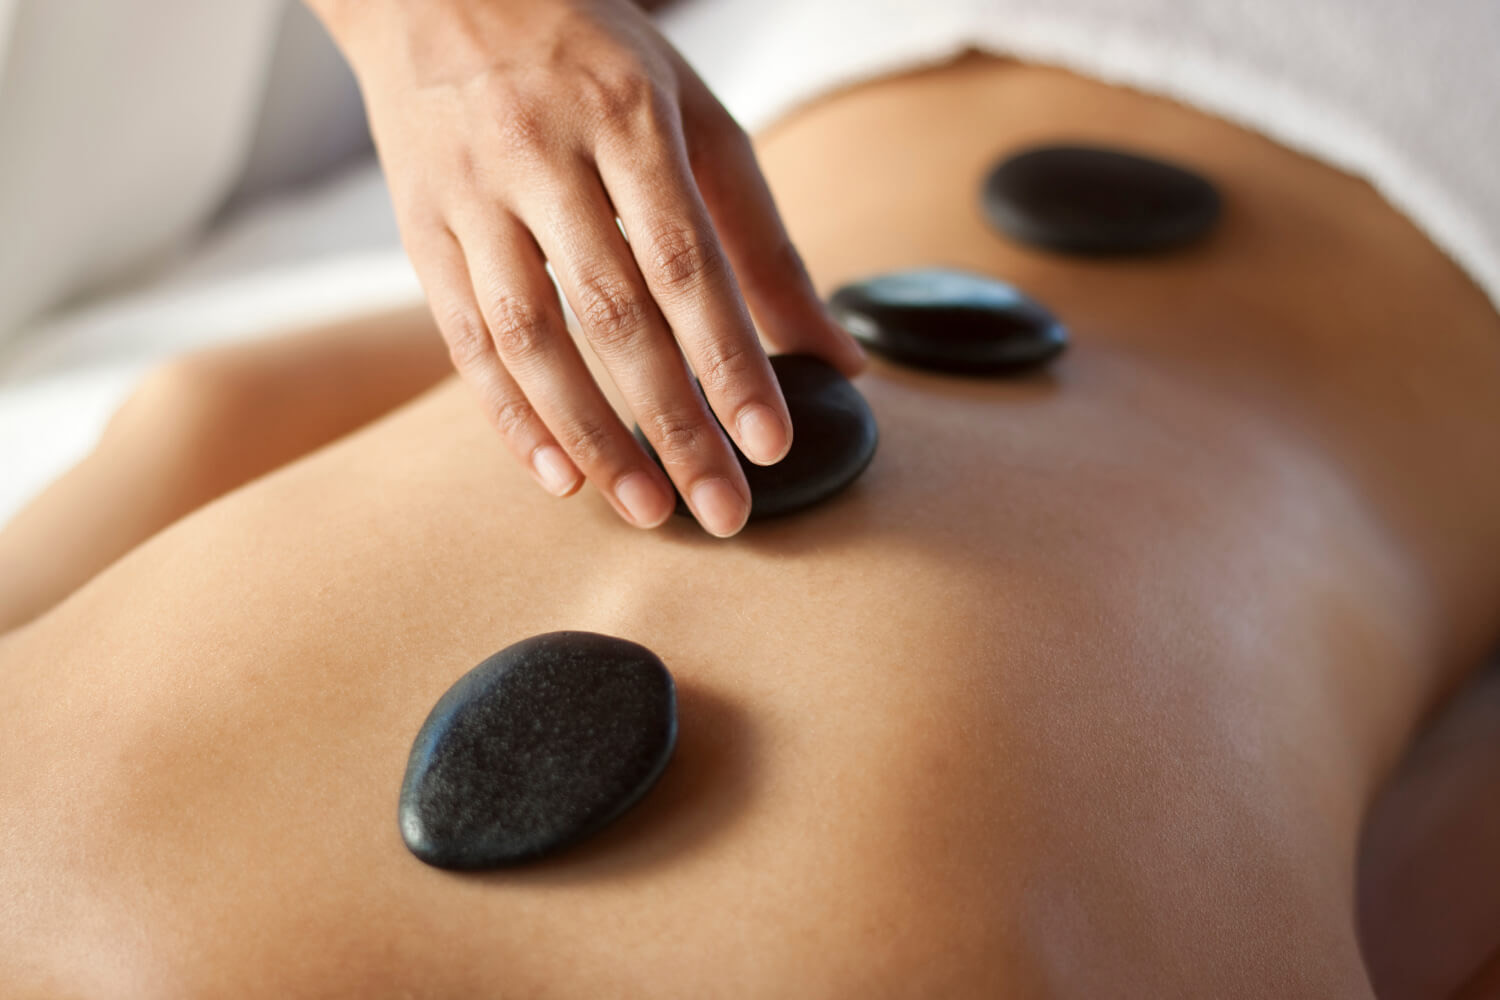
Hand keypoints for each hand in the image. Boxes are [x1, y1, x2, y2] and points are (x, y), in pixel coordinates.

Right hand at [310, 0, 866, 536]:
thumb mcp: (692, 119)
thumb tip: (836, 353)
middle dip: (674, 422)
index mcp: (625, 117)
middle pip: (614, 313)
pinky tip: (559, 475)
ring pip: (530, 338)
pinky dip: (510, 416)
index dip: (730, 359)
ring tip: (647, 508)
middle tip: (722, 508)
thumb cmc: (590, 61)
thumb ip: (760, 239)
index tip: (769, 443)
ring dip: (592, 436)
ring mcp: (472, 194)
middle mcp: (542, 154)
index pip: (686, 260)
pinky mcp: (421, 230)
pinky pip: (463, 339)